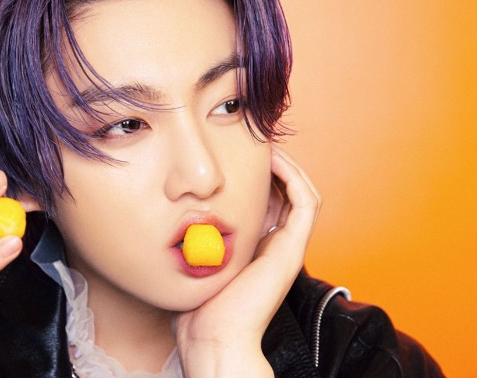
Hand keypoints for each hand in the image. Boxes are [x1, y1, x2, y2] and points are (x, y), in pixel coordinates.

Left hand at [173, 145, 320, 377]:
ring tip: (266, 144)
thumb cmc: (197, 309)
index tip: (236, 152)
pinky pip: (306, 202)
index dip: (258, 175)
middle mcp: (275, 246)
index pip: (267, 201)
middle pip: (286, 194)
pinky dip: (294, 177)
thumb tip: (170, 218)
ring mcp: (286, 248)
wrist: (212, 336)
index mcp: (256, 250)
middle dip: (273, 165)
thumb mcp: (193, 262)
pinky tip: (272, 160)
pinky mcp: (291, 249)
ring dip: (287, 166)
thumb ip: (192, 240)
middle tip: (254, 140)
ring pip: (302, 194)